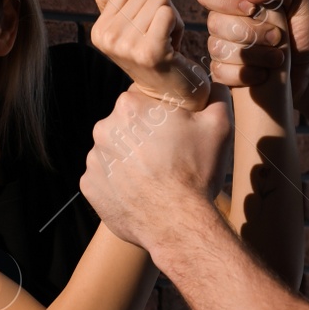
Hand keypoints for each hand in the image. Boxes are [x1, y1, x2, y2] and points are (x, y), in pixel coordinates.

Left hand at [81, 88, 232, 250]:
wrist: (177, 224)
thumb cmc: (196, 172)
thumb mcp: (219, 126)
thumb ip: (215, 96)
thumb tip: (212, 86)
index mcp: (129, 106)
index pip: (141, 97)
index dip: (160, 112)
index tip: (172, 128)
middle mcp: (104, 128)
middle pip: (125, 125)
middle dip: (143, 135)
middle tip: (167, 155)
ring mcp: (93, 159)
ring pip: (114, 151)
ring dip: (130, 159)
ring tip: (154, 177)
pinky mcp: (89, 186)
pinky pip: (105, 178)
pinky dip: (119, 183)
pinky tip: (140, 192)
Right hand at [91, 0, 210, 110]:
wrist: (172, 94)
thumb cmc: (155, 54)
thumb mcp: (131, 27)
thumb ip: (118, 3)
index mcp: (99, 31)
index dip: (144, 1)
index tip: (146, 27)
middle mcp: (107, 38)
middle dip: (160, 9)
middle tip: (160, 37)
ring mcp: (127, 46)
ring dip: (171, 18)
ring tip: (166, 43)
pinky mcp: (150, 51)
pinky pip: (167, 13)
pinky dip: (177, 24)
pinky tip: (173, 45)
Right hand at [195, 0, 308, 102]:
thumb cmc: (302, 27)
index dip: (226, 1)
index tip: (252, 8)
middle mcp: (224, 21)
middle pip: (214, 23)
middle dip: (250, 32)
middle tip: (277, 37)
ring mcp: (221, 47)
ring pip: (217, 48)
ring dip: (252, 55)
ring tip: (277, 57)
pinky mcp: (224, 72)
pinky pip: (219, 72)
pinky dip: (244, 75)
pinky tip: (263, 74)